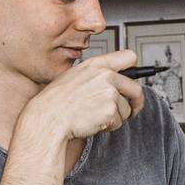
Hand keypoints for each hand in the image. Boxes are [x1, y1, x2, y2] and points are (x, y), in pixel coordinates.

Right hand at [19, 49, 145, 143]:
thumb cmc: (58, 100)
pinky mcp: (110, 111)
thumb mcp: (76, 76)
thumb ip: (97, 75)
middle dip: (135, 102)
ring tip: (96, 116)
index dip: (134, 70)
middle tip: (131, 110)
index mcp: (97, 64)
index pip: (129, 57)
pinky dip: (109, 126)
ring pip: (126, 109)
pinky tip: (93, 122)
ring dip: (116, 117)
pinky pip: (119, 122)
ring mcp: (110, 93)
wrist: (49, 117)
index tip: (133, 80)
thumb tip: (115, 80)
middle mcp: (106, 76)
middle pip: (136, 89)